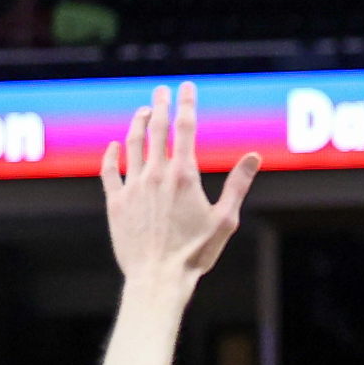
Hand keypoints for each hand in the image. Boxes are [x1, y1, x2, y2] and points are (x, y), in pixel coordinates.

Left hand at [101, 83, 259, 289]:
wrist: (158, 277)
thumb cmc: (196, 253)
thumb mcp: (225, 220)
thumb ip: (238, 185)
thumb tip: (254, 157)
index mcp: (184, 176)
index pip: (185, 128)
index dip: (185, 104)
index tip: (185, 87)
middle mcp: (155, 174)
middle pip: (155, 128)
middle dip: (158, 105)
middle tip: (160, 91)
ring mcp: (132, 186)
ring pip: (131, 143)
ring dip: (136, 123)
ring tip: (141, 111)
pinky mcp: (116, 201)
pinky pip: (109, 170)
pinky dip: (111, 154)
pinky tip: (114, 146)